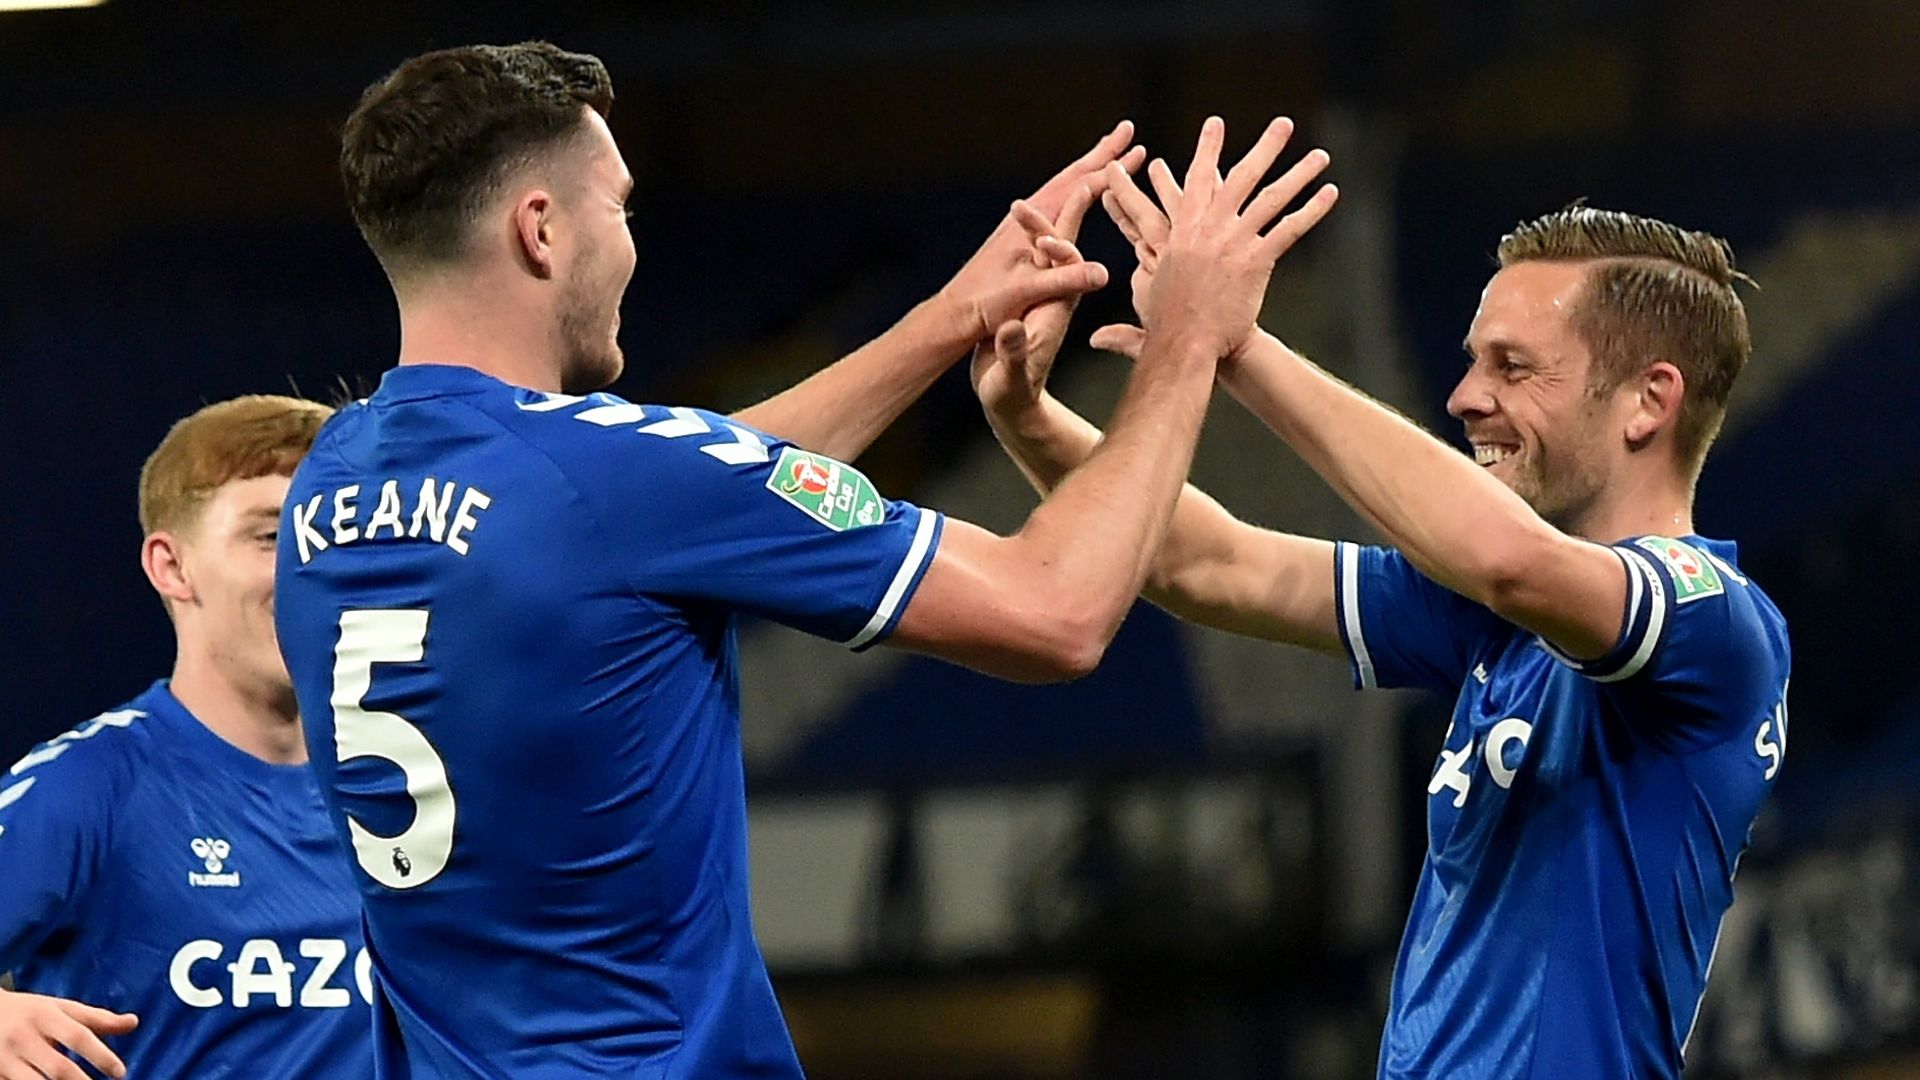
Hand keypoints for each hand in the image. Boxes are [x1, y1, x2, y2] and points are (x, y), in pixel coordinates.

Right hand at [0, 989, 136, 1079]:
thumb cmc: (28, 1012)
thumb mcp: (59, 1008)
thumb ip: (96, 1018)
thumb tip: (134, 1022)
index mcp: (45, 1016)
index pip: (78, 1037)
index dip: (101, 1056)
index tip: (120, 1072)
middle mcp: (24, 1038)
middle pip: (58, 1067)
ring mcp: (5, 1059)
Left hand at [937, 121, 1147, 341]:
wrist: (954, 316)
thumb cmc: (985, 304)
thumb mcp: (1028, 292)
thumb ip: (1065, 280)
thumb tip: (1103, 274)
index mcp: (1033, 224)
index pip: (1079, 188)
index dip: (1109, 169)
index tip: (1136, 147)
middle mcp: (1028, 218)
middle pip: (1071, 177)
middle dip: (1101, 155)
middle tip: (1127, 131)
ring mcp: (1023, 227)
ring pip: (1062, 189)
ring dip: (1088, 171)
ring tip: (1109, 158)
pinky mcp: (1020, 240)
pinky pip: (1056, 206)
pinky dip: (1074, 193)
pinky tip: (1080, 197)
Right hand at [969, 185, 1098, 420]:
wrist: (1012, 399)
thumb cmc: (1013, 392)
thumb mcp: (1011, 375)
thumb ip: (1013, 351)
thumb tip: (1010, 328)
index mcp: (1056, 312)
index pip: (1069, 272)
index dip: (1060, 251)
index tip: (1044, 240)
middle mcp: (1055, 298)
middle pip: (1060, 252)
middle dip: (1048, 225)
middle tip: (1019, 207)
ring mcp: (1042, 296)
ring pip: (1047, 252)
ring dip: (1036, 227)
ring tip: (1016, 208)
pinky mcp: (1029, 297)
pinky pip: (1035, 260)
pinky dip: (1029, 240)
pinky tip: (1017, 226)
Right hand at [1091, 117, 1335, 362]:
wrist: (1183, 343)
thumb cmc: (1164, 324)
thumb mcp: (1149, 288)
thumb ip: (1149, 273)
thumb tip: (1123, 293)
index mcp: (1184, 229)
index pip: (1197, 179)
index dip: (1208, 149)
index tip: (1216, 123)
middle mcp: (1210, 228)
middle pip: (1242, 177)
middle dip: (1265, 147)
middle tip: (1284, 123)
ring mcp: (1234, 242)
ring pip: (1272, 198)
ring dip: (1298, 173)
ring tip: (1320, 156)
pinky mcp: (1256, 262)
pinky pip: (1289, 230)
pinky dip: (1311, 211)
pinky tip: (1330, 193)